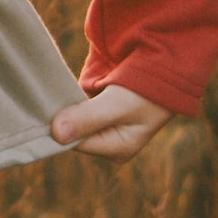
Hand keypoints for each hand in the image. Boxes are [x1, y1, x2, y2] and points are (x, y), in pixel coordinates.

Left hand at [50, 81, 172, 161]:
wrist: (168, 68)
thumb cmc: (148, 90)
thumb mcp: (118, 105)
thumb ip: (88, 118)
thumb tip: (56, 134)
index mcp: (116, 149)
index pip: (75, 142)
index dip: (60, 125)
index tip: (49, 106)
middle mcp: (110, 141)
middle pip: (73, 130)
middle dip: (63, 113)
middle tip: (53, 94)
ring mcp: (106, 124)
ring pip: (74, 116)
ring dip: (67, 102)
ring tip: (60, 88)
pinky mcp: (102, 107)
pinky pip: (80, 104)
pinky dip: (74, 94)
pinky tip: (69, 84)